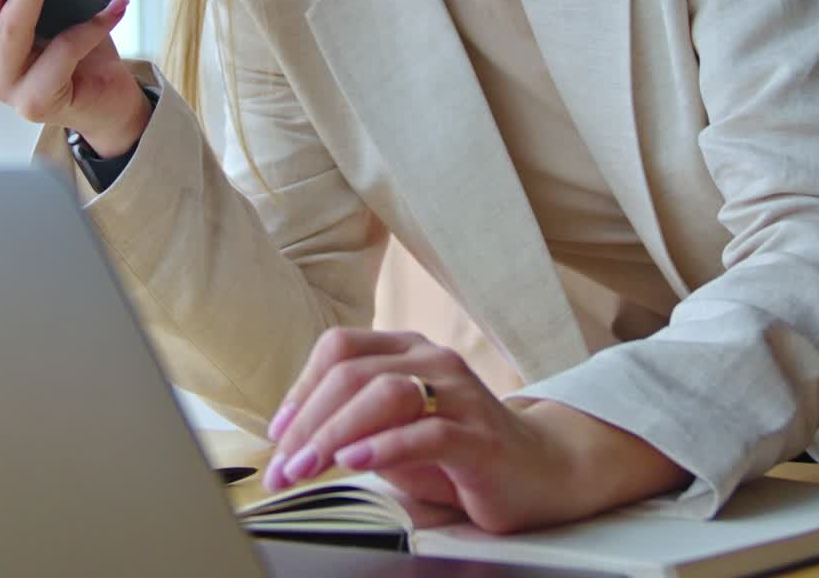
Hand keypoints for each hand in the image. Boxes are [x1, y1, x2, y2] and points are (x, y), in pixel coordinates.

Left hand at [263, 328, 687, 533]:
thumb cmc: (459, 452)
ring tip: (308, 465)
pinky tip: (355, 462)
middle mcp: (432, 360)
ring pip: (384, 394)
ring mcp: (459, 392)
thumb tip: (292, 440)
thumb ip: (354, 424)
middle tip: (282, 465)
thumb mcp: (396, 432)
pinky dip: (384, 447)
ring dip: (335, 432)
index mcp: (407, 349)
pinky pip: (427, 432)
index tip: (277, 433)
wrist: (541, 471)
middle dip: (308, 420)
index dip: (301, 388)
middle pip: (353, 372)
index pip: (339, 348)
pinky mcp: (480, 434)